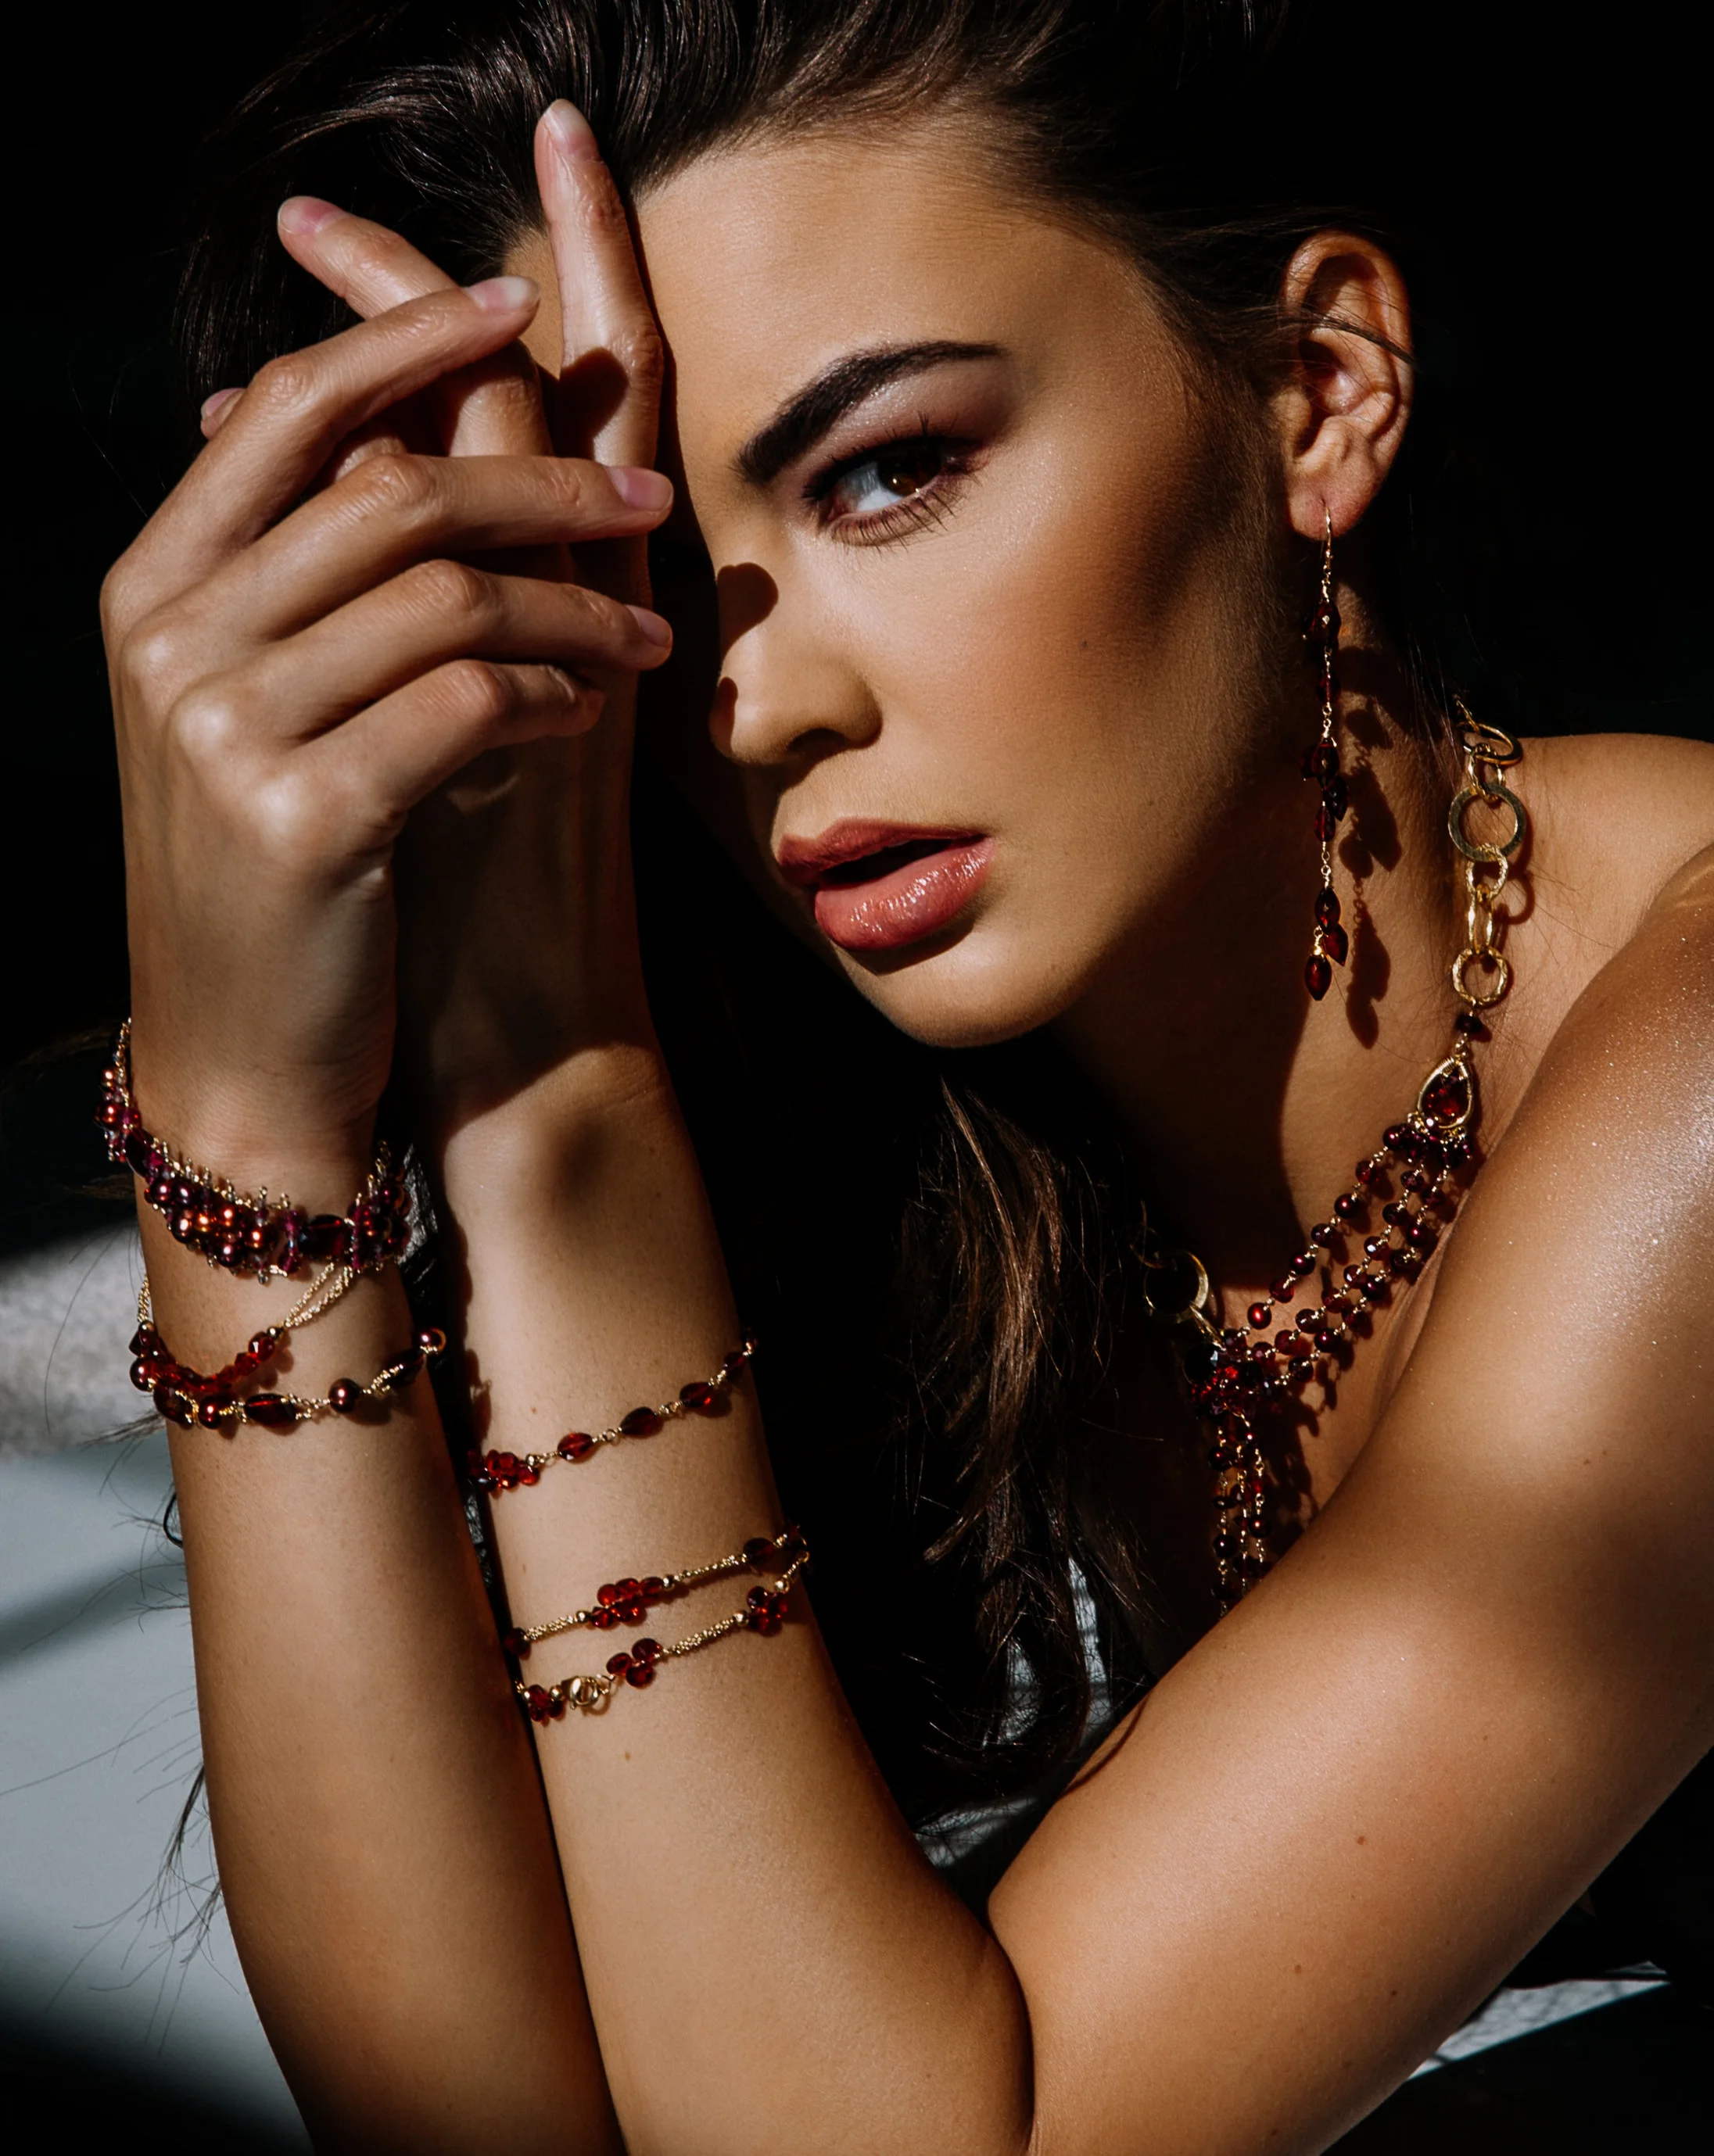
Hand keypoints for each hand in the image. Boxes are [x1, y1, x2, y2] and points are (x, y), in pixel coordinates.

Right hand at [106, 267, 672, 1189]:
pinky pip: (466, 701)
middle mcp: (172, 642)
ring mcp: (226, 729)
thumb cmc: (282, 874)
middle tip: (645, 509)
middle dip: (543, 481)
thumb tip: (372, 423)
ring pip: (448, 591)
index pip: (294, 409)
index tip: (520, 294)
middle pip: (392, 490)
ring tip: (641, 650)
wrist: (245, 1060)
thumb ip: (300, 575)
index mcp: (154, 589)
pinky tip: (583, 716)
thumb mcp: (264, 707)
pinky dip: (548, 694)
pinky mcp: (305, 820)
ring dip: (575, 608)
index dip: (410, 333)